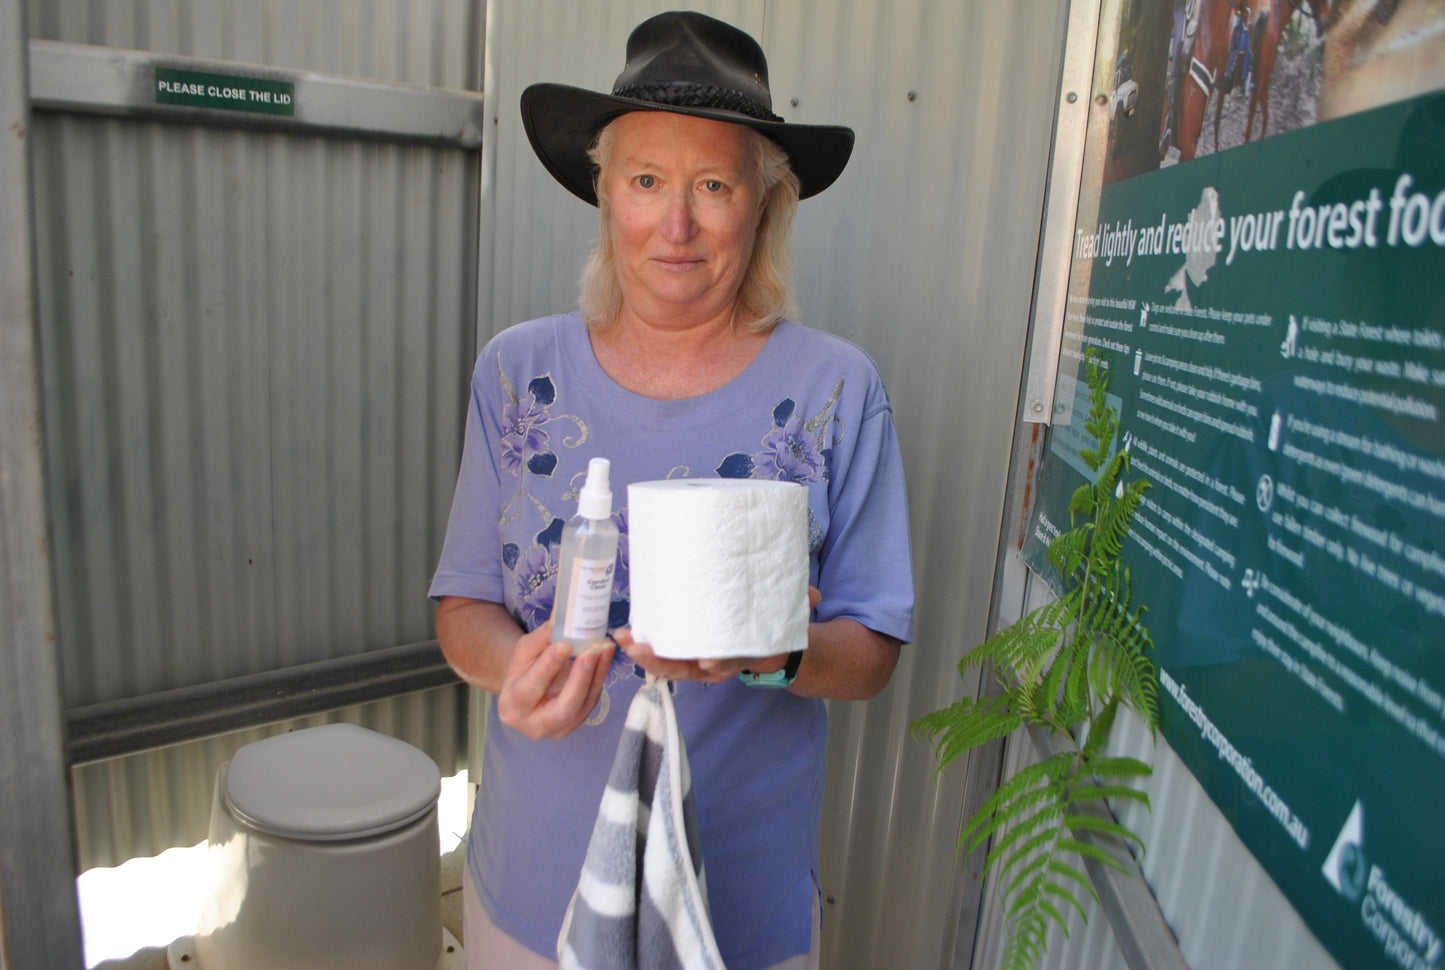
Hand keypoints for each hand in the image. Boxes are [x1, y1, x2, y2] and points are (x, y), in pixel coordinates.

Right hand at [495, 620, 614, 739]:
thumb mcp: (524, 652)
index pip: (529, 690)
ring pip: (583, 705)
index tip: (565, 645)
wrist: (529, 692)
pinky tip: (605, 656)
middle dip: (579, 679)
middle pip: (563, 708)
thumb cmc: (524, 670)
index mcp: (512, 708)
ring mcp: (559, 729)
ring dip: (596, 674)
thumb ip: (540, 639)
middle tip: (591, 651)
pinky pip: (592, 701)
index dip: (548, 667)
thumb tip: (559, 619)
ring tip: (604, 648)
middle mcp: (535, 725)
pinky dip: (600, 677)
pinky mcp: (576, 724)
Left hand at [610, 586, 822, 684]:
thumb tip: (814, 594)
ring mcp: (698, 660)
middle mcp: (716, 663)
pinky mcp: (685, 648)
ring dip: (643, 654)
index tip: (708, 662)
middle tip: (638, 646)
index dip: (718, 663)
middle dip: (660, 661)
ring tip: (622, 637)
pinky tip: (625, 634)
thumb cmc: (770, 627)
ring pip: (668, 664)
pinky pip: (663, 653)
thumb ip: (800, 604)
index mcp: (740, 656)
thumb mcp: (787, 618)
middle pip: (685, 669)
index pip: (728, 664)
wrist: (766, 646)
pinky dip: (644, 646)